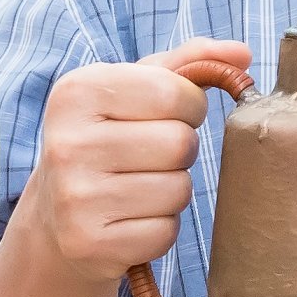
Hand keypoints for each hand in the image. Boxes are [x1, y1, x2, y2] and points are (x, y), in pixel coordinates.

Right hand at [20, 39, 249, 282]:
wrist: (54, 220)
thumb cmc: (109, 140)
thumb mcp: (135, 90)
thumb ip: (189, 62)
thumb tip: (242, 53)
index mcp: (76, 92)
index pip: (174, 92)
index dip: (188, 107)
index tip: (166, 116)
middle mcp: (67, 142)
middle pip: (180, 143)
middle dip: (181, 151)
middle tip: (150, 158)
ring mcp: (74, 197)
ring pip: (178, 190)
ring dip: (172, 191)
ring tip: (138, 188)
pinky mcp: (88, 243)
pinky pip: (165, 233)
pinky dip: (159, 229)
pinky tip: (130, 221)